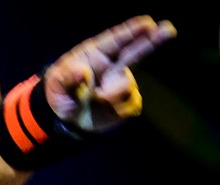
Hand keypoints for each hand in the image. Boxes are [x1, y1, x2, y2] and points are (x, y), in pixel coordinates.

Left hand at [45, 15, 175, 133]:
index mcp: (94, 54)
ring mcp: (122, 81)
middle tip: (169, 29)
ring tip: (94, 99)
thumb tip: (83, 72)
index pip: (116, 40)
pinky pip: (129, 106)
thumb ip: (69, 79)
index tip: (147, 23)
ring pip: (127, 87)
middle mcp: (113, 65)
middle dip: (153, 40)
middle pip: (136, 51)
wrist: (65, 120)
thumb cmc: (60, 94)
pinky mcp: (129, 100)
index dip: (132, 31)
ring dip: (110, 96)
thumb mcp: (57, 86)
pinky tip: (105, 109)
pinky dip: (115, 110)